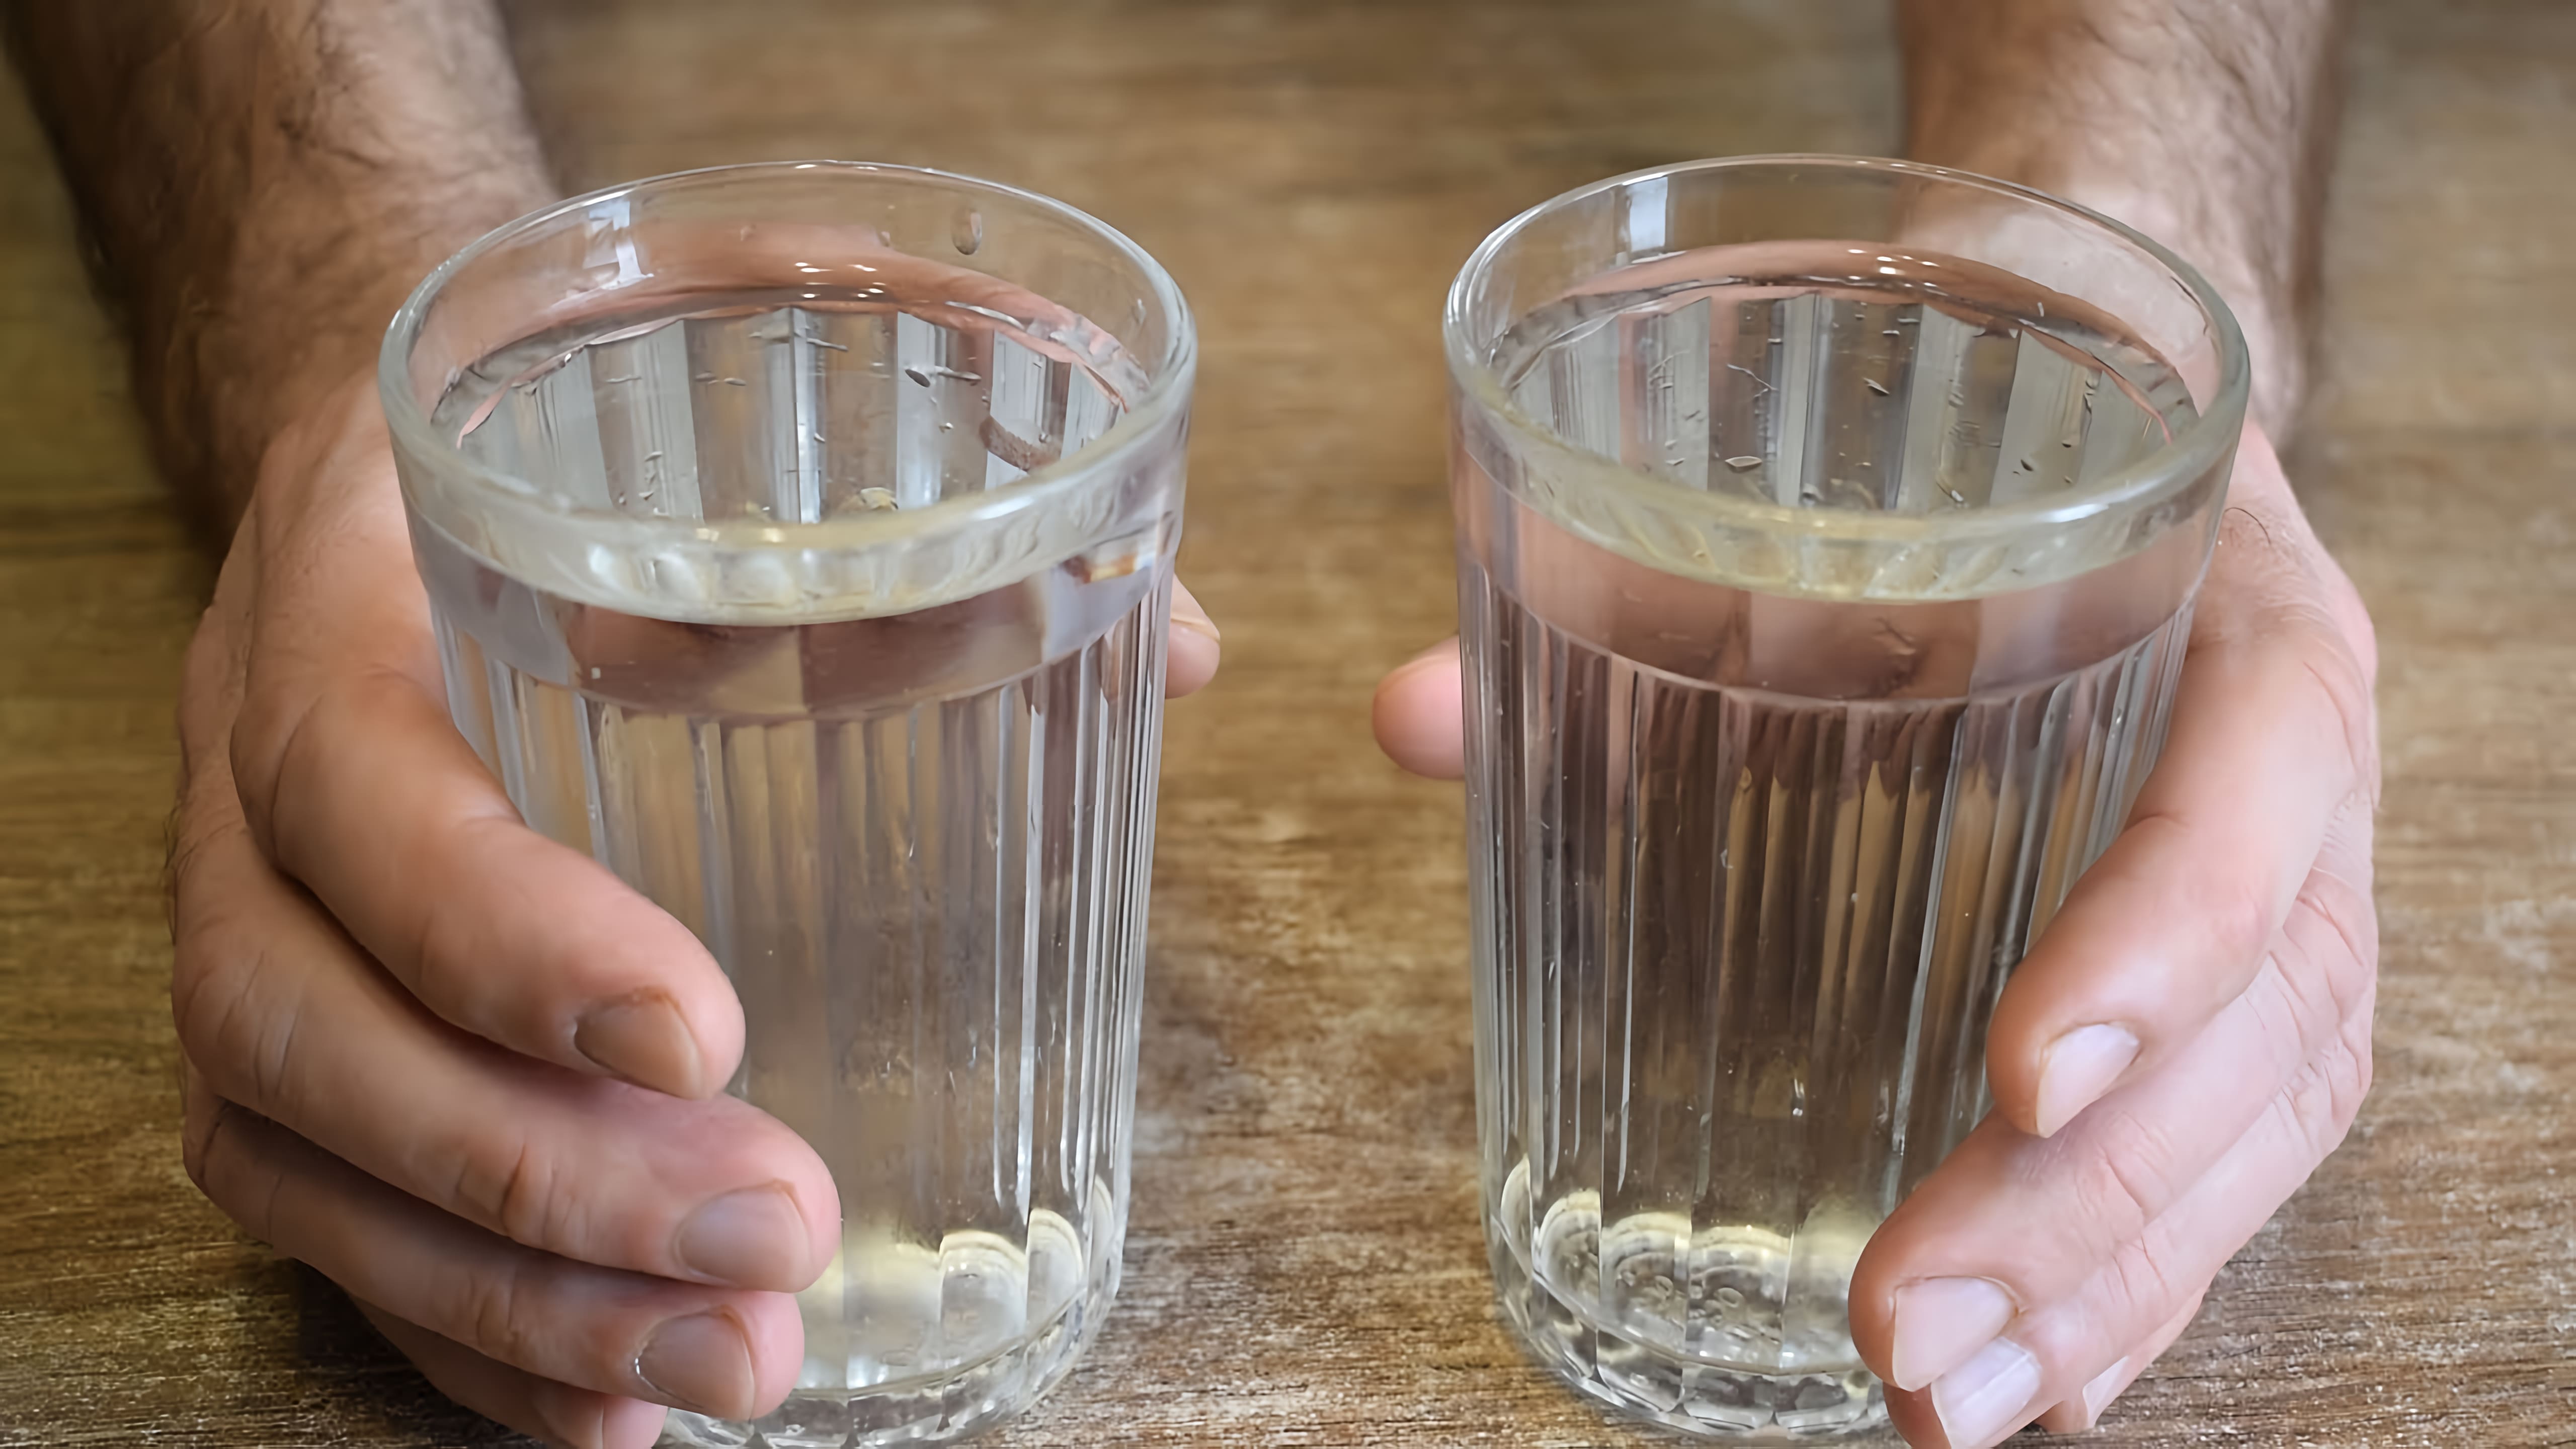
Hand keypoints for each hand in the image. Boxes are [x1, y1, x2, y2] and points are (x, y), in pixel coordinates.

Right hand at [170, 379, 1220, 1448]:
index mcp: (338, 626)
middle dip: (544, 1174)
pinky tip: (619, 1407)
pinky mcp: (282, 1062)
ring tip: (737, 1363)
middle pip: (313, 1033)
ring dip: (519, 1297)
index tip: (703, 1035)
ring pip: (306, 1163)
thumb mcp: (705, 426)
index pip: (369, 797)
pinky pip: (325, 1230)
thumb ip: (929, 522)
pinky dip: (466, 1336)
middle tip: (771, 1238)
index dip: (507, 933)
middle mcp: (248, 807)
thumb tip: (1185, 644)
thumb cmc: (562, 460)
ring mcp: (249, 945)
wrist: (368, 470)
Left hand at [1372, 425, 2376, 1445]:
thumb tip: (1406, 716)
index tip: (2018, 1075)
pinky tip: (2044, 1382)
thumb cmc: (1976, 431)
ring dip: (2112, 1281)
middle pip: (2274, 1008)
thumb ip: (1633, 580)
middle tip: (1905, 1324)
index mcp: (2233, 602)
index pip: (2262, 769)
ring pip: (2270, 1112)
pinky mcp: (2254, 975)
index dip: (2161, 931)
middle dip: (2094, 1198)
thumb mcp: (1837, 466)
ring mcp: (2302, 881)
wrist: (2107, 374)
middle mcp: (2292, 762)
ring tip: (1948, 1409)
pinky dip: (2146, 1272)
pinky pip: (2243, 1145)